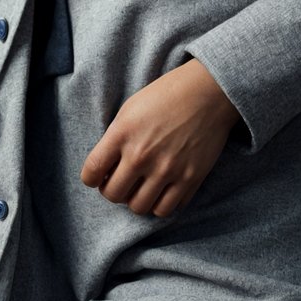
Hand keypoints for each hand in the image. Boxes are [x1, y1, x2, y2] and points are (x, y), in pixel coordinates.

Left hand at [80, 59, 239, 217]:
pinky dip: (163, 202)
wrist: (209, 92)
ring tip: (143, 187)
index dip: (91, 179)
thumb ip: (115, 139)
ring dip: (138, 199)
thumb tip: (106, 168)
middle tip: (122, 181)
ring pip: (140, 207)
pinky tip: (164, 187)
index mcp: (122, 134)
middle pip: (114, 196)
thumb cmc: (168, 95)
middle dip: (114, 191)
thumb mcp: (131, 108)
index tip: (98, 177)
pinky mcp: (190, 179)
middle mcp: (142, 155)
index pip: (91, 173)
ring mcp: (167, 169)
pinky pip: (168, 208)